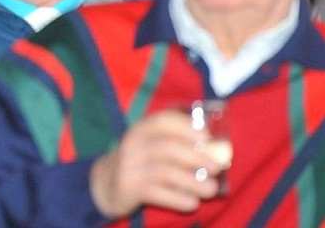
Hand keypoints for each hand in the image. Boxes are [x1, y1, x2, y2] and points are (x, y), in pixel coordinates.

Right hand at [89, 110, 221, 217]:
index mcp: (141, 128)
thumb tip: (215, 150)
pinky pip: (157, 193)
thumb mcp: (151, 145)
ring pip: (165, 172)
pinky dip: (178, 199)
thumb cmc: (141, 161)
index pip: (163, 121)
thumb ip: (176, 143)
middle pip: (167, 147)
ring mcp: (129, 166)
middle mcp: (133, 144)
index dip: (186, 127)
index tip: (207, 138)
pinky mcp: (128, 187)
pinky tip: (192, 203)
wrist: (107, 182)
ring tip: (210, 189)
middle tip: (216, 167)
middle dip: (196, 157)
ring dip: (192, 181)